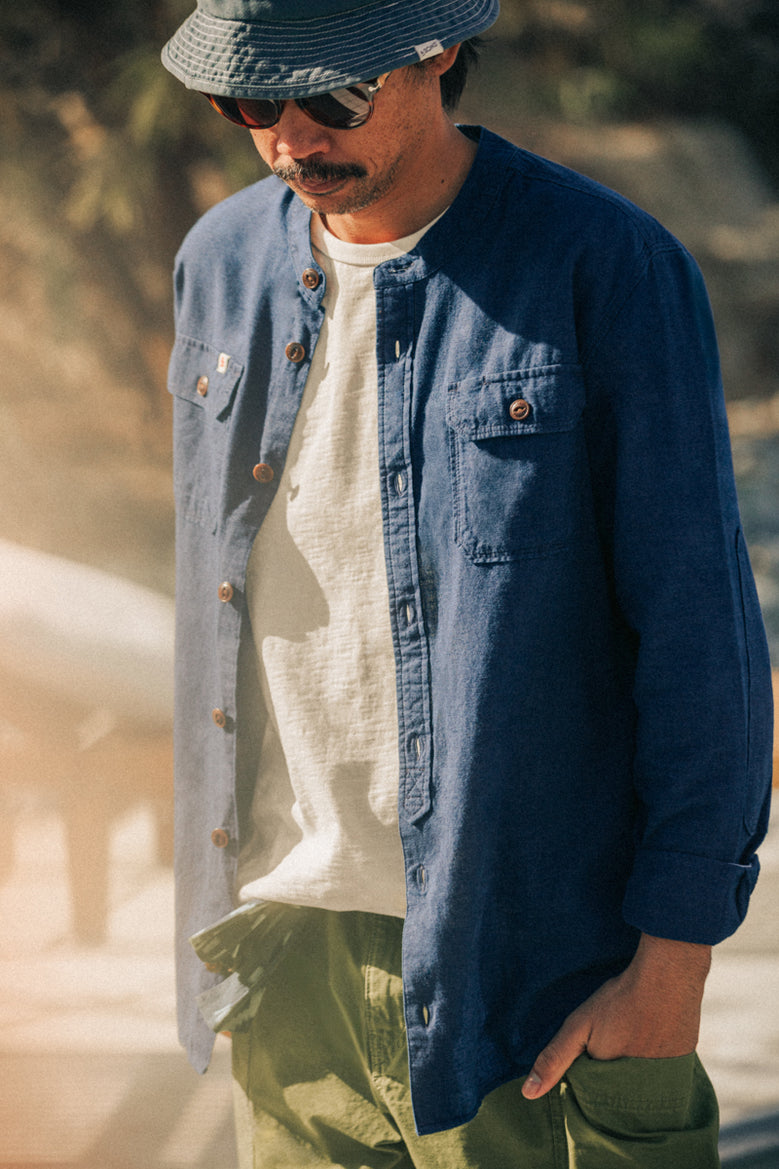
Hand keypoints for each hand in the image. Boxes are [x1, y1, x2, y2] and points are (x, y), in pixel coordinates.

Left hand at [521, 933, 711, 1098]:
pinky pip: (664, 1074)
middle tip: (611, 1044)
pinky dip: (654, 1063)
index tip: (589, 1060)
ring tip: (629, 1041)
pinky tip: (648, 1039)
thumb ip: (555, 1059)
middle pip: (621, 1094)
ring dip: (634, 1071)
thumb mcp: (579, 1026)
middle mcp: (646, 1091)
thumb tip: (528, 1093)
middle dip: (612, 1079)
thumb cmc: (620, 1001)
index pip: (599, 1099)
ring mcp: (669, 1078)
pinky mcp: (684, 1064)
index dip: (590, 1081)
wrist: (668, 976)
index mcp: (617, 1087)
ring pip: (642, 1085)